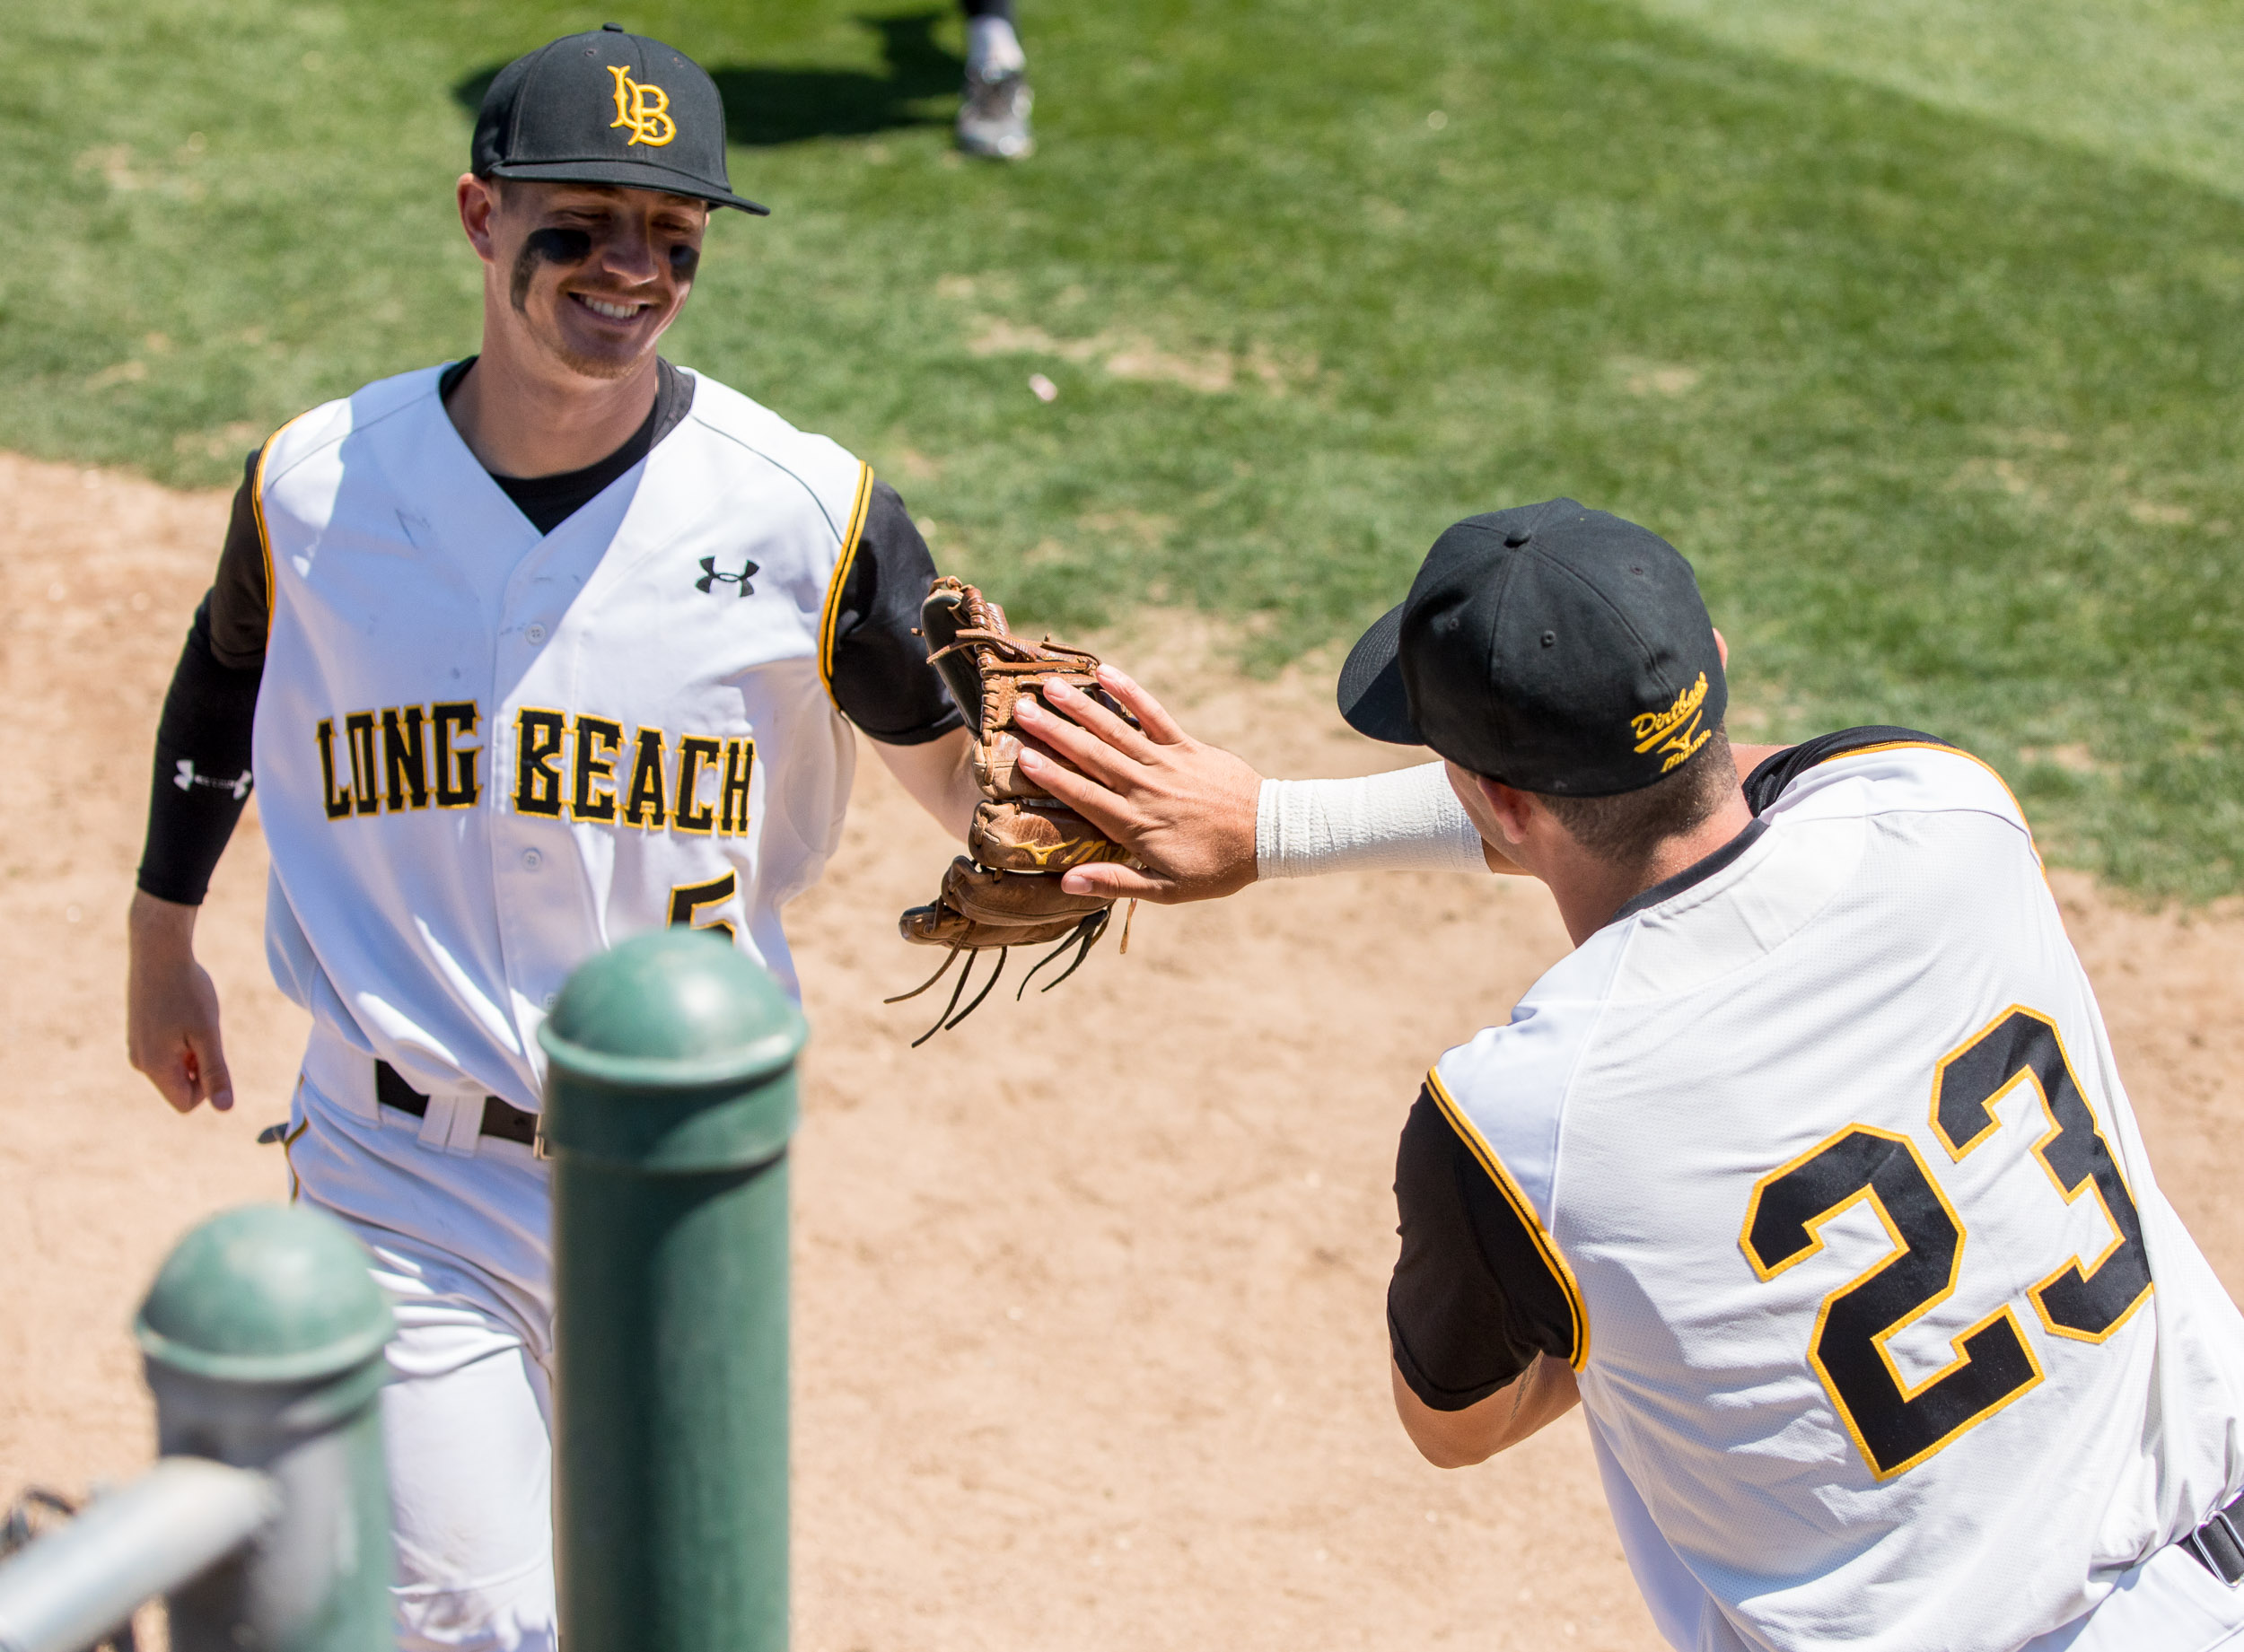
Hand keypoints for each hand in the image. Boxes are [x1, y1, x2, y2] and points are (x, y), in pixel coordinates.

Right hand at [126, 891, 233, 1113]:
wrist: (158, 952)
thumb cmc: (187, 991)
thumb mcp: (208, 1033)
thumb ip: (215, 1072)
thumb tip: (224, 1109)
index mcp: (155, 1067)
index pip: (186, 1104)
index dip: (208, 1086)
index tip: (212, 1052)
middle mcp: (140, 1062)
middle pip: (180, 1086)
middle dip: (199, 1066)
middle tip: (202, 1032)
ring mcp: (137, 1046)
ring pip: (175, 1067)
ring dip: (191, 1051)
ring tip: (191, 1019)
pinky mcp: (138, 1032)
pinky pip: (166, 1051)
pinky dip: (181, 1039)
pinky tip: (182, 1011)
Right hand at [1011, 666, 1263, 903]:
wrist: (1269, 837)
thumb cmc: (1215, 868)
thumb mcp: (1167, 890)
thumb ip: (1116, 883)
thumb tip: (1067, 882)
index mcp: (1136, 825)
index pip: (1085, 795)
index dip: (1052, 775)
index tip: (1023, 755)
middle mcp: (1147, 788)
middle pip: (1093, 756)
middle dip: (1055, 731)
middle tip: (1021, 709)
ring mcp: (1168, 763)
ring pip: (1117, 730)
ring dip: (1082, 707)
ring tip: (1051, 686)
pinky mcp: (1188, 746)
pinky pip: (1156, 714)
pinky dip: (1132, 693)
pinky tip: (1106, 673)